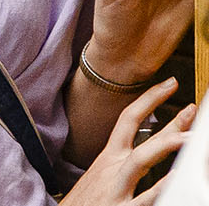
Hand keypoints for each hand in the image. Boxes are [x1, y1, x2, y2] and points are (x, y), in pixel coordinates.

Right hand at [60, 77, 193, 205]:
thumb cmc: (83, 204)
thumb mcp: (100, 179)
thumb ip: (123, 167)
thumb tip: (144, 156)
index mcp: (108, 160)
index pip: (128, 120)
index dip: (148, 99)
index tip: (168, 84)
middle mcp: (112, 169)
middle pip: (142, 138)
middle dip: (170, 123)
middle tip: (193, 108)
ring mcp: (116, 189)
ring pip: (142, 160)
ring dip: (168, 146)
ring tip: (193, 138)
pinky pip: (146, 198)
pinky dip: (162, 187)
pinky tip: (179, 178)